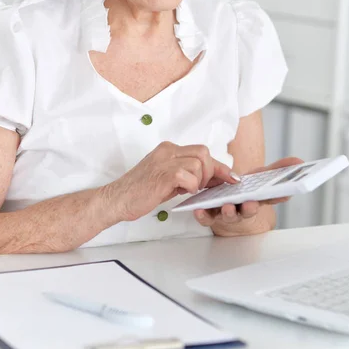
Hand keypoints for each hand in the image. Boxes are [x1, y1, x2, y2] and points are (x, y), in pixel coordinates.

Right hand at [110, 141, 238, 221]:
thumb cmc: (140, 191)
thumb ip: (186, 174)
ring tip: (187, 190)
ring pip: (199, 164)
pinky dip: (190, 186)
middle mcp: (167, 150)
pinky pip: (189, 176)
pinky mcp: (163, 173)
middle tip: (204, 187)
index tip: (232, 177)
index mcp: (168, 149)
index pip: (201, 151)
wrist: (117, 199)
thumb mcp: (167, 178)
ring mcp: (165, 160)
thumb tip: (212, 178)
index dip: (219, 166)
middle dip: (211, 172)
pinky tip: (181, 192)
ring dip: (199, 181)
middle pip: (203, 153)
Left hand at [193, 157, 303, 236]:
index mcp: (256, 200)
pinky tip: (199, 209)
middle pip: (248, 211)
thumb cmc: (244, 190)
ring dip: (228, 213)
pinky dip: (203, 215)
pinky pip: (206, 217)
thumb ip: (278, 169)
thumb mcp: (261, 177)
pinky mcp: (210, 215)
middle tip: (249, 204)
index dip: (278, 196)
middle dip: (249, 208)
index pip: (270, 198)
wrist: (225, 203)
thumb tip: (299, 161)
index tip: (285, 193)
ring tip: (226, 207)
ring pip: (228, 216)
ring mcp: (226, 213)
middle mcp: (242, 209)